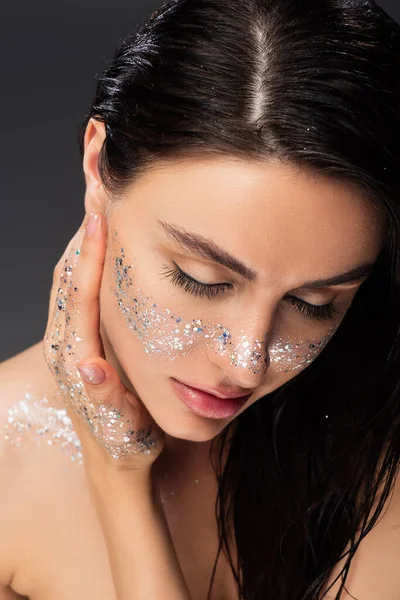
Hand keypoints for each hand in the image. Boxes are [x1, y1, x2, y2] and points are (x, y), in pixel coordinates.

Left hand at [42, 211, 164, 477]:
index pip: (78, 295)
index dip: (89, 254)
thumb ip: (103, 395)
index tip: (98, 214)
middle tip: (96, 193)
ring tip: (96, 208)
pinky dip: (84, 263)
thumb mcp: (120, 427)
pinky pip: (75, 293)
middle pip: (66, 278)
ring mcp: (69, 342)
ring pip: (67, 282)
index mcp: (74, 357)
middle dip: (80, 234)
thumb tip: (87, 365)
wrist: (116, 463)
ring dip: (79, 243)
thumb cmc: (126, 444)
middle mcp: (65, 345)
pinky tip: (99, 250)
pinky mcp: (79, 342)